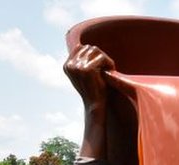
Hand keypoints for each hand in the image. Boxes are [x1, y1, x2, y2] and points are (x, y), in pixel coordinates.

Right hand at [64, 45, 114, 159]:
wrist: (95, 105)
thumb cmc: (93, 90)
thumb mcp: (83, 75)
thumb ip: (80, 61)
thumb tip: (80, 45)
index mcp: (66, 66)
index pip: (81, 47)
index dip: (93, 54)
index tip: (100, 66)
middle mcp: (69, 65)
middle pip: (89, 48)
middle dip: (100, 56)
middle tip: (108, 68)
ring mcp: (77, 67)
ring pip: (96, 50)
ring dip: (105, 59)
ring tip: (109, 70)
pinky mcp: (87, 69)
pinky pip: (102, 57)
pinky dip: (109, 63)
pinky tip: (111, 71)